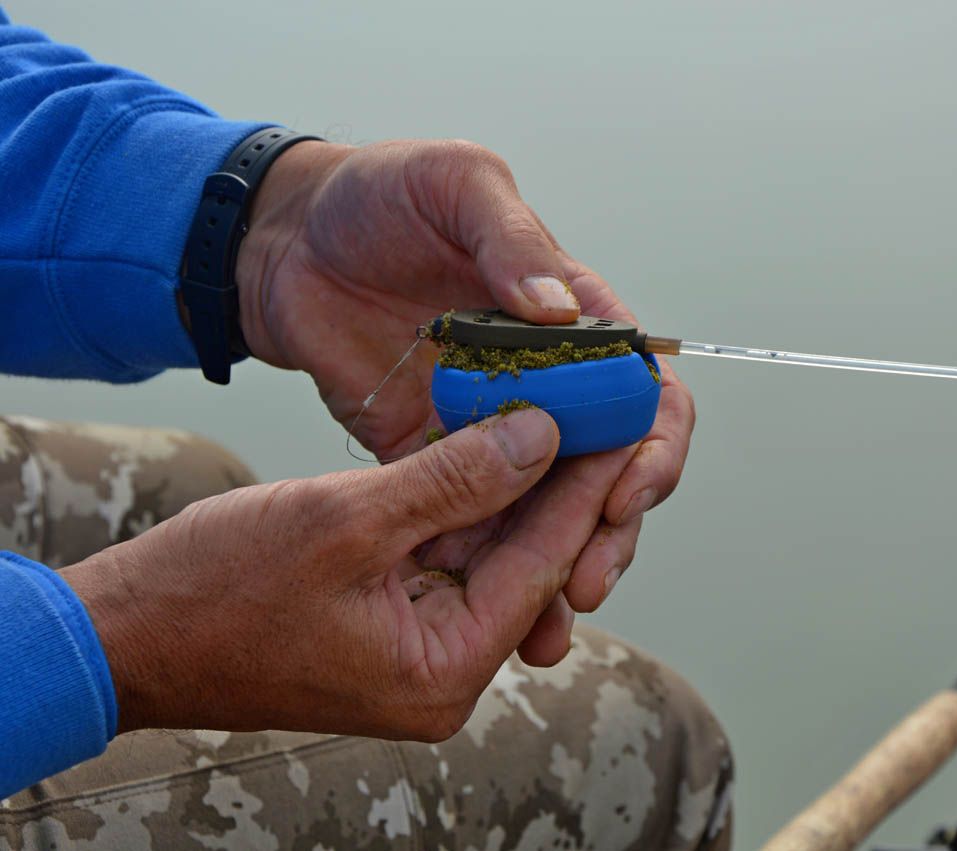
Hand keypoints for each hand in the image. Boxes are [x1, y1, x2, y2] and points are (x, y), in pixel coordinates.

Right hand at [61, 410, 600, 737]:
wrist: (126, 630)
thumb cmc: (214, 589)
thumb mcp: (345, 521)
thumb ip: (452, 480)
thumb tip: (541, 437)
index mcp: (442, 670)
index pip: (541, 564)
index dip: (586, 486)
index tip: (625, 425)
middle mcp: (443, 668)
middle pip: (525, 559)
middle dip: (561, 482)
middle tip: (605, 409)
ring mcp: (418, 645)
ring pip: (489, 550)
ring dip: (516, 483)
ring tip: (564, 409)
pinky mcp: (391, 618)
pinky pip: (447, 552)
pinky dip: (466, 497)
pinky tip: (497, 438)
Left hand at [231, 139, 694, 638]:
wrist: (286, 239)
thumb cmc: (379, 193)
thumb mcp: (457, 184)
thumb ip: (511, 241)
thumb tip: (561, 311)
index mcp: (574, 318)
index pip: (643, 390)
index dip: (652, 443)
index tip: (629, 487)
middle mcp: (546, 382)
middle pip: (608, 468)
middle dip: (611, 527)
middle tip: (589, 577)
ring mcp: (491, 426)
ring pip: (548, 510)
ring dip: (560, 566)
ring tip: (549, 625)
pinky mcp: (434, 458)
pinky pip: (475, 522)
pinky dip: (490, 571)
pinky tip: (494, 621)